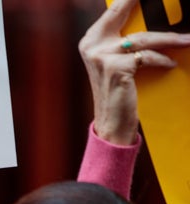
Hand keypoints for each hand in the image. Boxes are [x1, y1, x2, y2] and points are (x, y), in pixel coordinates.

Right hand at [79, 0, 189, 144]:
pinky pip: (148, 56)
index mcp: (91, 40)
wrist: (111, 122)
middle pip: (122, 12)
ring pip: (145, 38)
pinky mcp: (116, 67)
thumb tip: (148, 23)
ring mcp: (102, 56)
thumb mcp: (114, 62)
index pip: (113, 11)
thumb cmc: (116, 92)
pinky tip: (170, 63)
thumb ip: (121, 41)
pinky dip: (162, 59)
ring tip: (186, 40)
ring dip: (170, 39)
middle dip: (136, 0)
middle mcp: (92, 45)